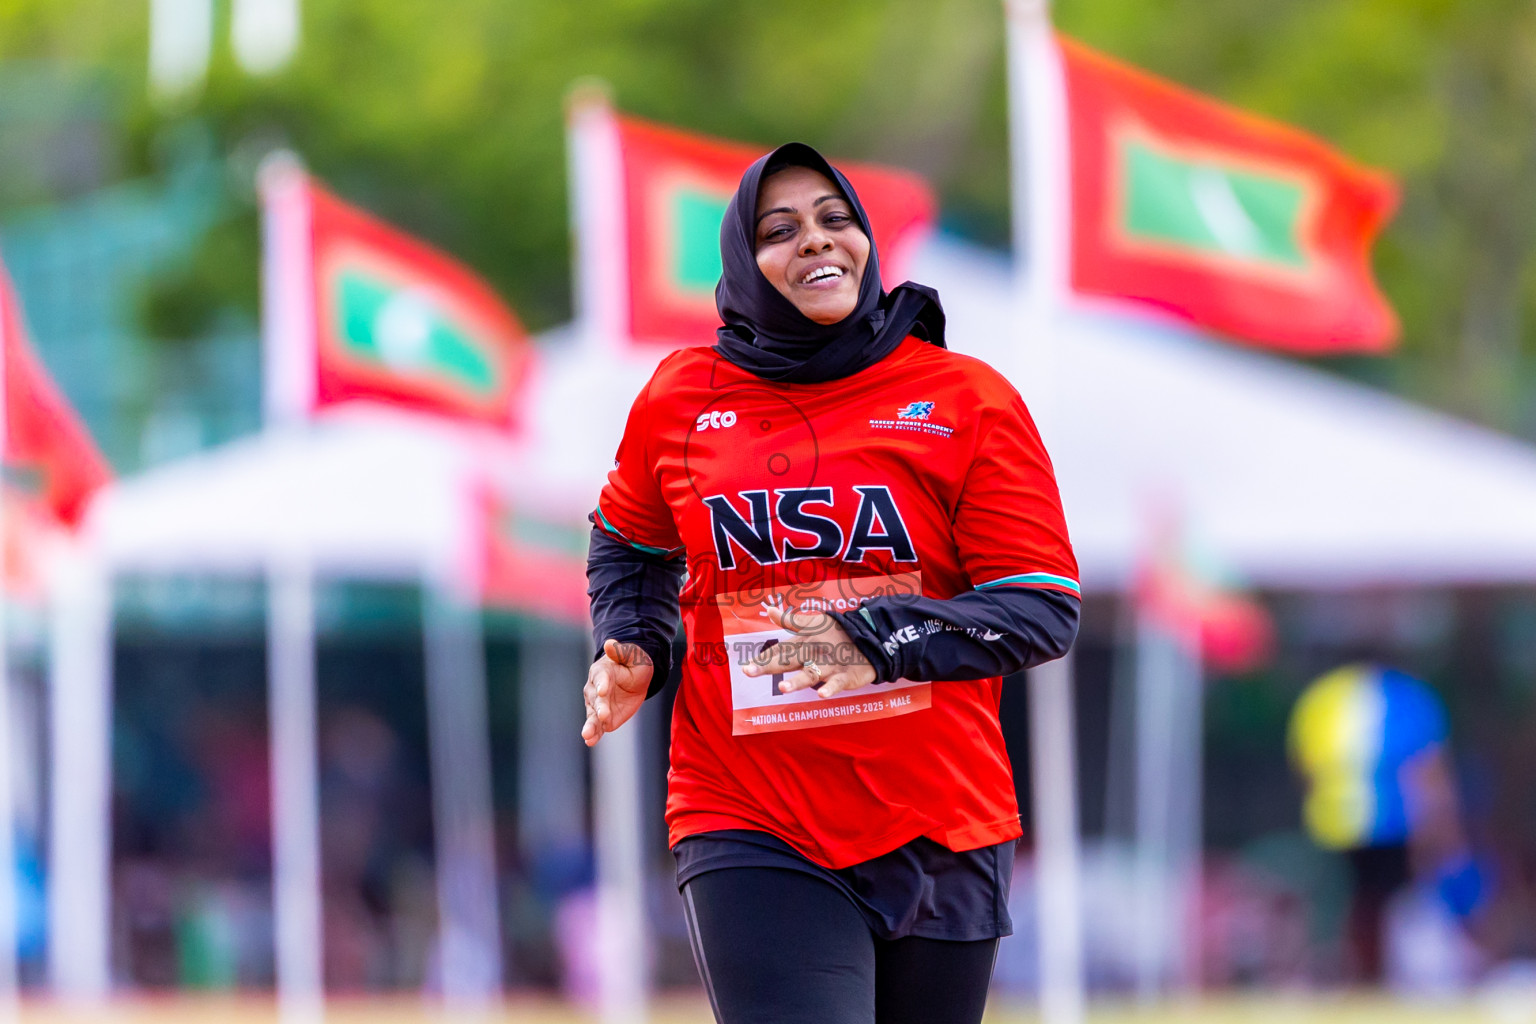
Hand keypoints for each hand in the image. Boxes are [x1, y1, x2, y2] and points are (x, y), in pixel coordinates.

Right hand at [582, 639, 653, 746]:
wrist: (635, 676)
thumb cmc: (633, 662)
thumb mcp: (633, 655)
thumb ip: (622, 651)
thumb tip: (611, 643)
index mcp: (602, 671)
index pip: (601, 677)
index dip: (602, 683)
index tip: (603, 690)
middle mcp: (595, 689)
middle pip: (596, 699)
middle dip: (600, 707)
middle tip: (603, 715)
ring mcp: (598, 705)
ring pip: (593, 716)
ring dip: (591, 725)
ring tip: (588, 735)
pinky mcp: (604, 718)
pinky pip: (598, 726)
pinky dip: (594, 734)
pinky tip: (590, 741)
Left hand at [743, 604, 876, 698]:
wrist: (870, 639)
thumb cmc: (837, 633)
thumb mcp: (814, 623)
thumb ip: (791, 621)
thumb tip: (770, 611)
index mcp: (804, 642)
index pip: (779, 650)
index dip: (762, 658)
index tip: (744, 666)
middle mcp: (813, 653)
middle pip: (788, 661)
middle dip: (769, 666)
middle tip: (749, 671)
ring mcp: (829, 665)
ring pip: (812, 674)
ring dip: (798, 681)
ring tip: (784, 688)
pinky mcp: (845, 676)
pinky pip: (837, 683)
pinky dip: (830, 688)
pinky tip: (821, 694)